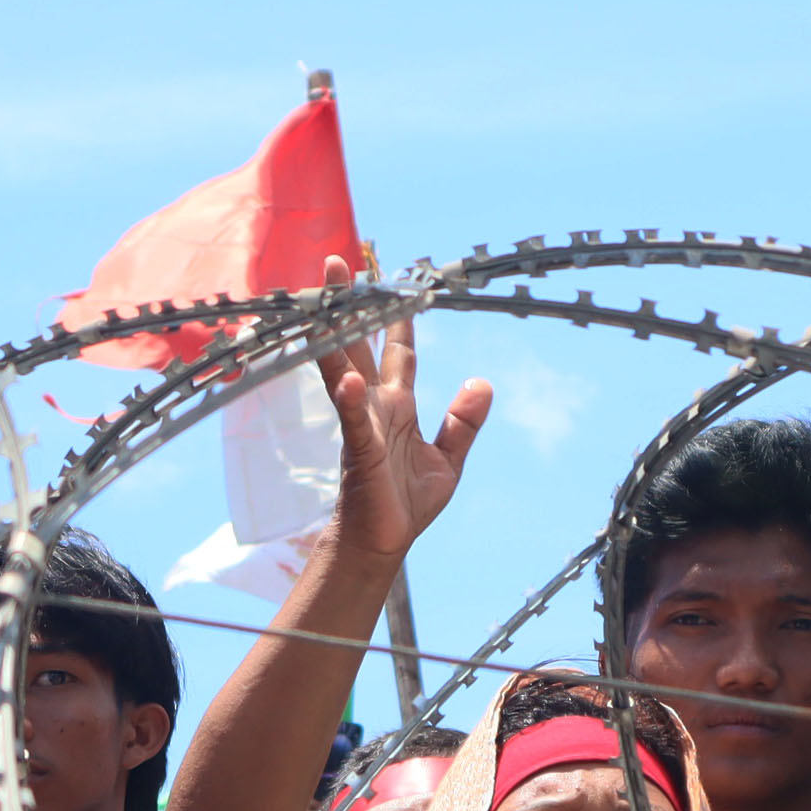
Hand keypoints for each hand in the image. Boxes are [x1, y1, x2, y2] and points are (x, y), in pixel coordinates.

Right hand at [312, 254, 490, 564]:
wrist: (382, 545)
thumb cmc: (406, 503)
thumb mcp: (447, 459)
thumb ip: (463, 422)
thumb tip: (484, 383)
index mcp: (397, 406)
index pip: (398, 353)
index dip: (398, 320)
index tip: (394, 282)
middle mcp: (375, 407)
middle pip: (359, 347)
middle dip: (349, 307)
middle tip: (337, 265)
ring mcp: (363, 426)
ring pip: (344, 373)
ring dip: (334, 339)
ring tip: (326, 304)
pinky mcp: (359, 453)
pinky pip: (353, 423)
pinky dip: (350, 401)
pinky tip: (348, 382)